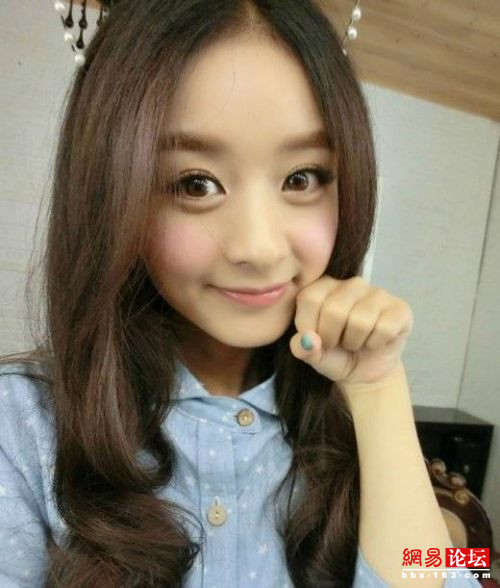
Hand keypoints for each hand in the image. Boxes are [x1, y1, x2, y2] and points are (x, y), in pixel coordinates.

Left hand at [289, 275, 413, 386]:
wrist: (364, 372)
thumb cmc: (333, 355)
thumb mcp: (311, 354)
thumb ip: (301, 347)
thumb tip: (308, 339)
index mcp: (323, 286)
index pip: (309, 298)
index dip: (310, 326)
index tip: (316, 337)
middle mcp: (351, 283)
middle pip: (335, 310)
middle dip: (332, 337)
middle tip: (338, 342)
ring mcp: (378, 292)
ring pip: (360, 321)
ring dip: (354, 342)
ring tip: (355, 342)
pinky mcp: (400, 308)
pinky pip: (384, 328)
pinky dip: (375, 343)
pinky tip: (375, 341)